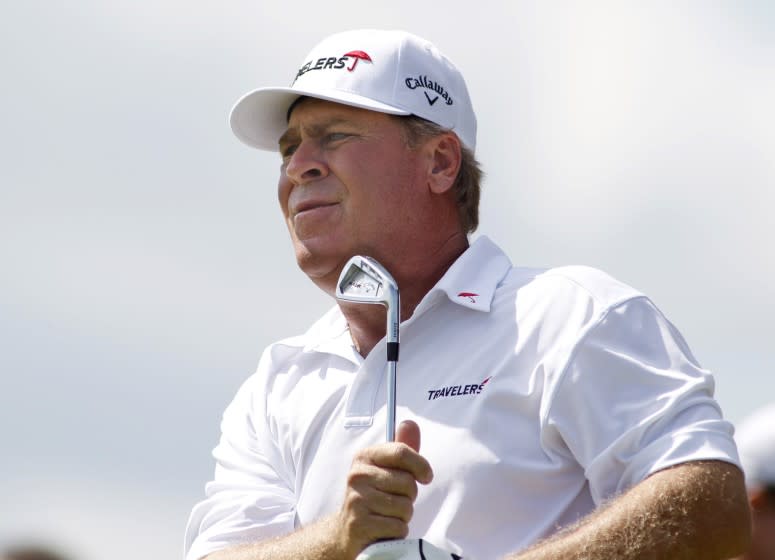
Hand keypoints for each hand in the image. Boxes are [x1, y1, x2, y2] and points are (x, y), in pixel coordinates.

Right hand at [335, 420, 433, 558]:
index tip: (426, 477)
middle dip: (409, 496)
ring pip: (405, 507)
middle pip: (408, 483)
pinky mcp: (360, 525)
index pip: (401, 452)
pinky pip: (398, 527)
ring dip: (403, 516)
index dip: (421, 465)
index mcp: (364, 457)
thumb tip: (410, 423)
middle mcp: (357, 475)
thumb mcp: (386, 470)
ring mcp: (357, 500)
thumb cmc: (374, 496)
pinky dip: (397, 532)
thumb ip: (401, 449)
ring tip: (387, 515)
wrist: (346, 532)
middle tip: (395, 500)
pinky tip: (384, 530)